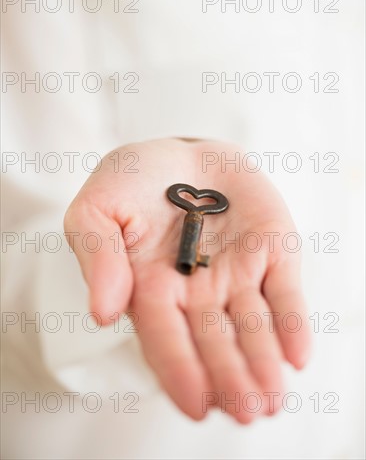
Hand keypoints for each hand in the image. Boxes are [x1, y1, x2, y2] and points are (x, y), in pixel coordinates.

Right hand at [64, 138, 310, 423]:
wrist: (183, 152)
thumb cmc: (134, 181)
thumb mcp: (97, 207)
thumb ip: (96, 256)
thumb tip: (104, 312)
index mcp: (150, 288)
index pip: (165, 336)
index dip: (180, 369)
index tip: (197, 403)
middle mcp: (196, 291)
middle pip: (214, 341)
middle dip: (231, 378)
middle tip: (248, 411)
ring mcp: (237, 274)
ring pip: (252, 325)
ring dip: (263, 361)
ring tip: (273, 397)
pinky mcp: (271, 254)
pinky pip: (284, 291)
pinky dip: (291, 322)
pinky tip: (297, 354)